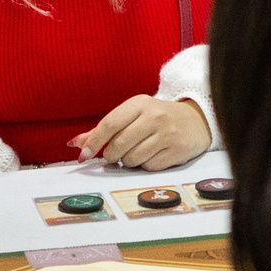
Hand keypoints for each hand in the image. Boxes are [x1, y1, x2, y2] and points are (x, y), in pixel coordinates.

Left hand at [75, 97, 209, 169]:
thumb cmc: (156, 119)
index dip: (93, 142)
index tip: (84, 155)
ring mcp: (168, 134)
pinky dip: (144, 166)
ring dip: (127, 162)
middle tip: (113, 155)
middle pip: (119, 144)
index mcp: (140, 104)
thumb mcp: (132, 115)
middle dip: (110, 155)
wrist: (195, 121)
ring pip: (132, 159)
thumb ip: (103, 129)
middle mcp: (155, 117)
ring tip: (135, 153)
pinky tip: (151, 156)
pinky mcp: (177, 151)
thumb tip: (75, 144)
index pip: (110, 124)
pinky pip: (148, 167)